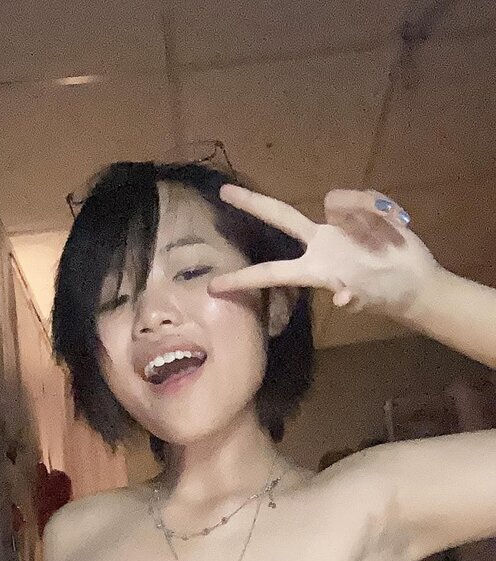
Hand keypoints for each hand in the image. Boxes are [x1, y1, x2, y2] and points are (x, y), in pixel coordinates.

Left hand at [209, 186, 440, 319]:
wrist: (414, 282)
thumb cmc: (386, 295)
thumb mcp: (368, 300)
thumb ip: (353, 297)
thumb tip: (342, 297)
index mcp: (313, 269)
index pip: (271, 272)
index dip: (243, 278)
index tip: (214, 286)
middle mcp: (319, 242)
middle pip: (281, 216)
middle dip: (253, 203)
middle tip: (224, 191)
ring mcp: (339, 225)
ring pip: (338, 201)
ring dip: (365, 219)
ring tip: (385, 241)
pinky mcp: (363, 211)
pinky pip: (366, 199)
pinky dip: (381, 213)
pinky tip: (393, 226)